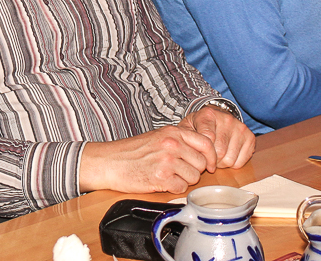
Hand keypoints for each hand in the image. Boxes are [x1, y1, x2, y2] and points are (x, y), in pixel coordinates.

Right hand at [78, 125, 216, 193]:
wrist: (109, 162)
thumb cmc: (132, 151)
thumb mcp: (158, 137)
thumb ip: (180, 141)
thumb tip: (204, 154)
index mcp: (173, 132)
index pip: (206, 143)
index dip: (211, 157)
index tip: (210, 165)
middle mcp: (172, 144)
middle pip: (202, 163)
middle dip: (194, 170)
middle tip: (179, 171)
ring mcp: (167, 160)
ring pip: (193, 177)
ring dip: (184, 180)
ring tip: (168, 175)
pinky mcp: (161, 177)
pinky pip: (182, 188)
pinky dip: (174, 188)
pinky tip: (162, 182)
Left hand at [186, 107, 254, 169]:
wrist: (216, 117)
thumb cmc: (199, 126)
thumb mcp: (187, 127)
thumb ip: (184, 138)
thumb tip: (188, 152)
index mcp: (208, 114)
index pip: (207, 139)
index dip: (202, 154)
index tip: (198, 157)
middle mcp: (226, 119)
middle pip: (219, 152)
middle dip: (211, 161)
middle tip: (207, 158)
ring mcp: (240, 127)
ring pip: (229, 159)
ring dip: (221, 164)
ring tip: (216, 156)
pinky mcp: (250, 137)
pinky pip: (240, 162)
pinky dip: (232, 164)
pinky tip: (226, 155)